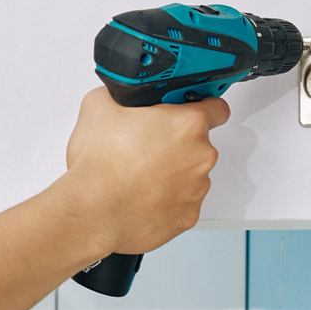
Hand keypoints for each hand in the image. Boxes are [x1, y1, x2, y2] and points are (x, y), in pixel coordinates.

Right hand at [64, 86, 228, 255]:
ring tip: (137, 173)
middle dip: (176, 142)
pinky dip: (166, 198)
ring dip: (171, 171)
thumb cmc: (100, 166)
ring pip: (190, 174)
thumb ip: (120, 94)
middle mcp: (200, 157)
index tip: (190, 110)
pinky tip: (140, 194)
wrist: (93, 213)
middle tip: (145, 145)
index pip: (217, 108)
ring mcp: (196, 189)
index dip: (203, 106)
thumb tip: (120, 96)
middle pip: (198, 143)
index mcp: (187, 124)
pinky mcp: (187, 216)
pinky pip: (182, 201)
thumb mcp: (98, 105)